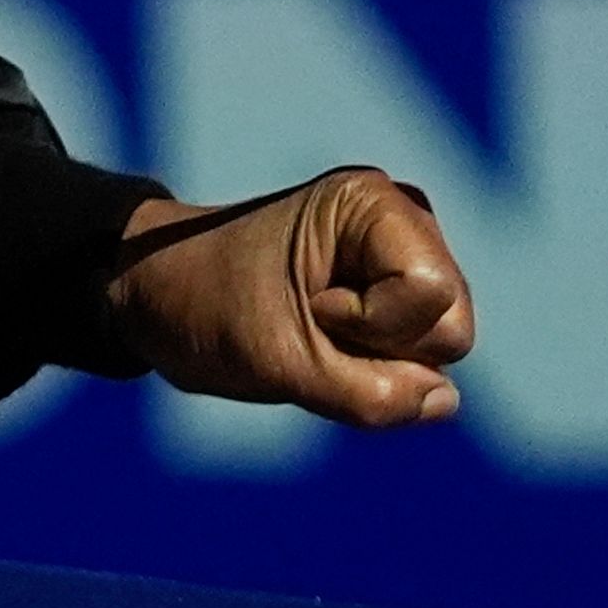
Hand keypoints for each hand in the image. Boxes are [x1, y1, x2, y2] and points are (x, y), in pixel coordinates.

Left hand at [106, 167, 475, 427]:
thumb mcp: (282, 362)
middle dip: (379, 350)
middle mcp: (403, 221)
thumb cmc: (205, 308)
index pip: (432, 297)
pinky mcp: (392, 294)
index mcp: (373, 206)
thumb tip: (445, 402)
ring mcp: (402, 258)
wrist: (156, 295)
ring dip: (370, 363)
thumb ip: (373, 394)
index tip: (305, 304)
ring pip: (439, 351)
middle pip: (451, 328)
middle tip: (304, 322)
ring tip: (307, 329)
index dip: (370, 325)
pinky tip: (318, 339)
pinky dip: (367, 367)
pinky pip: (415, 361)